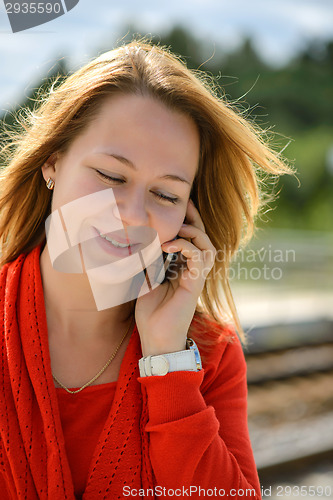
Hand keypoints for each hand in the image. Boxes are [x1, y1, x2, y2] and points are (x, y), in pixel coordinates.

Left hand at [135, 199, 215, 356]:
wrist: (156, 338)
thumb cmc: (151, 313)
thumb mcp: (145, 280)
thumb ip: (148, 262)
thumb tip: (138, 242)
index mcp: (183, 269)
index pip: (191, 240)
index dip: (187, 222)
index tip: (177, 206)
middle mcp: (193, 272)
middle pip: (203, 239)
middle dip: (195, 219)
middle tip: (185, 204)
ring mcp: (196, 278)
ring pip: (207, 247)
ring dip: (193, 233)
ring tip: (177, 227)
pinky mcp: (195, 285)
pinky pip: (199, 259)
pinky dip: (187, 247)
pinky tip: (169, 245)